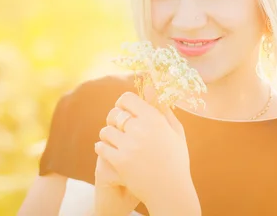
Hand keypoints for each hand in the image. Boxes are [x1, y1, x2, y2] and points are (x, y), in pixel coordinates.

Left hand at [94, 91, 195, 210]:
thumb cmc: (175, 159)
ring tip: (115, 140)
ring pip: (105, 130)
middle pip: (114, 113)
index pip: (127, 98)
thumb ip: (162, 108)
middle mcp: (140, 129)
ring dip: (108, 134)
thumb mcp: (175, 131)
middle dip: (114, 119)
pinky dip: (102, 148)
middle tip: (118, 127)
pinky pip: (101, 147)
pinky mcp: (119, 162)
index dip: (123, 103)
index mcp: (154, 119)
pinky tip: (108, 150)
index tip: (125, 110)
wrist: (171, 191)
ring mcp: (128, 146)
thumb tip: (151, 86)